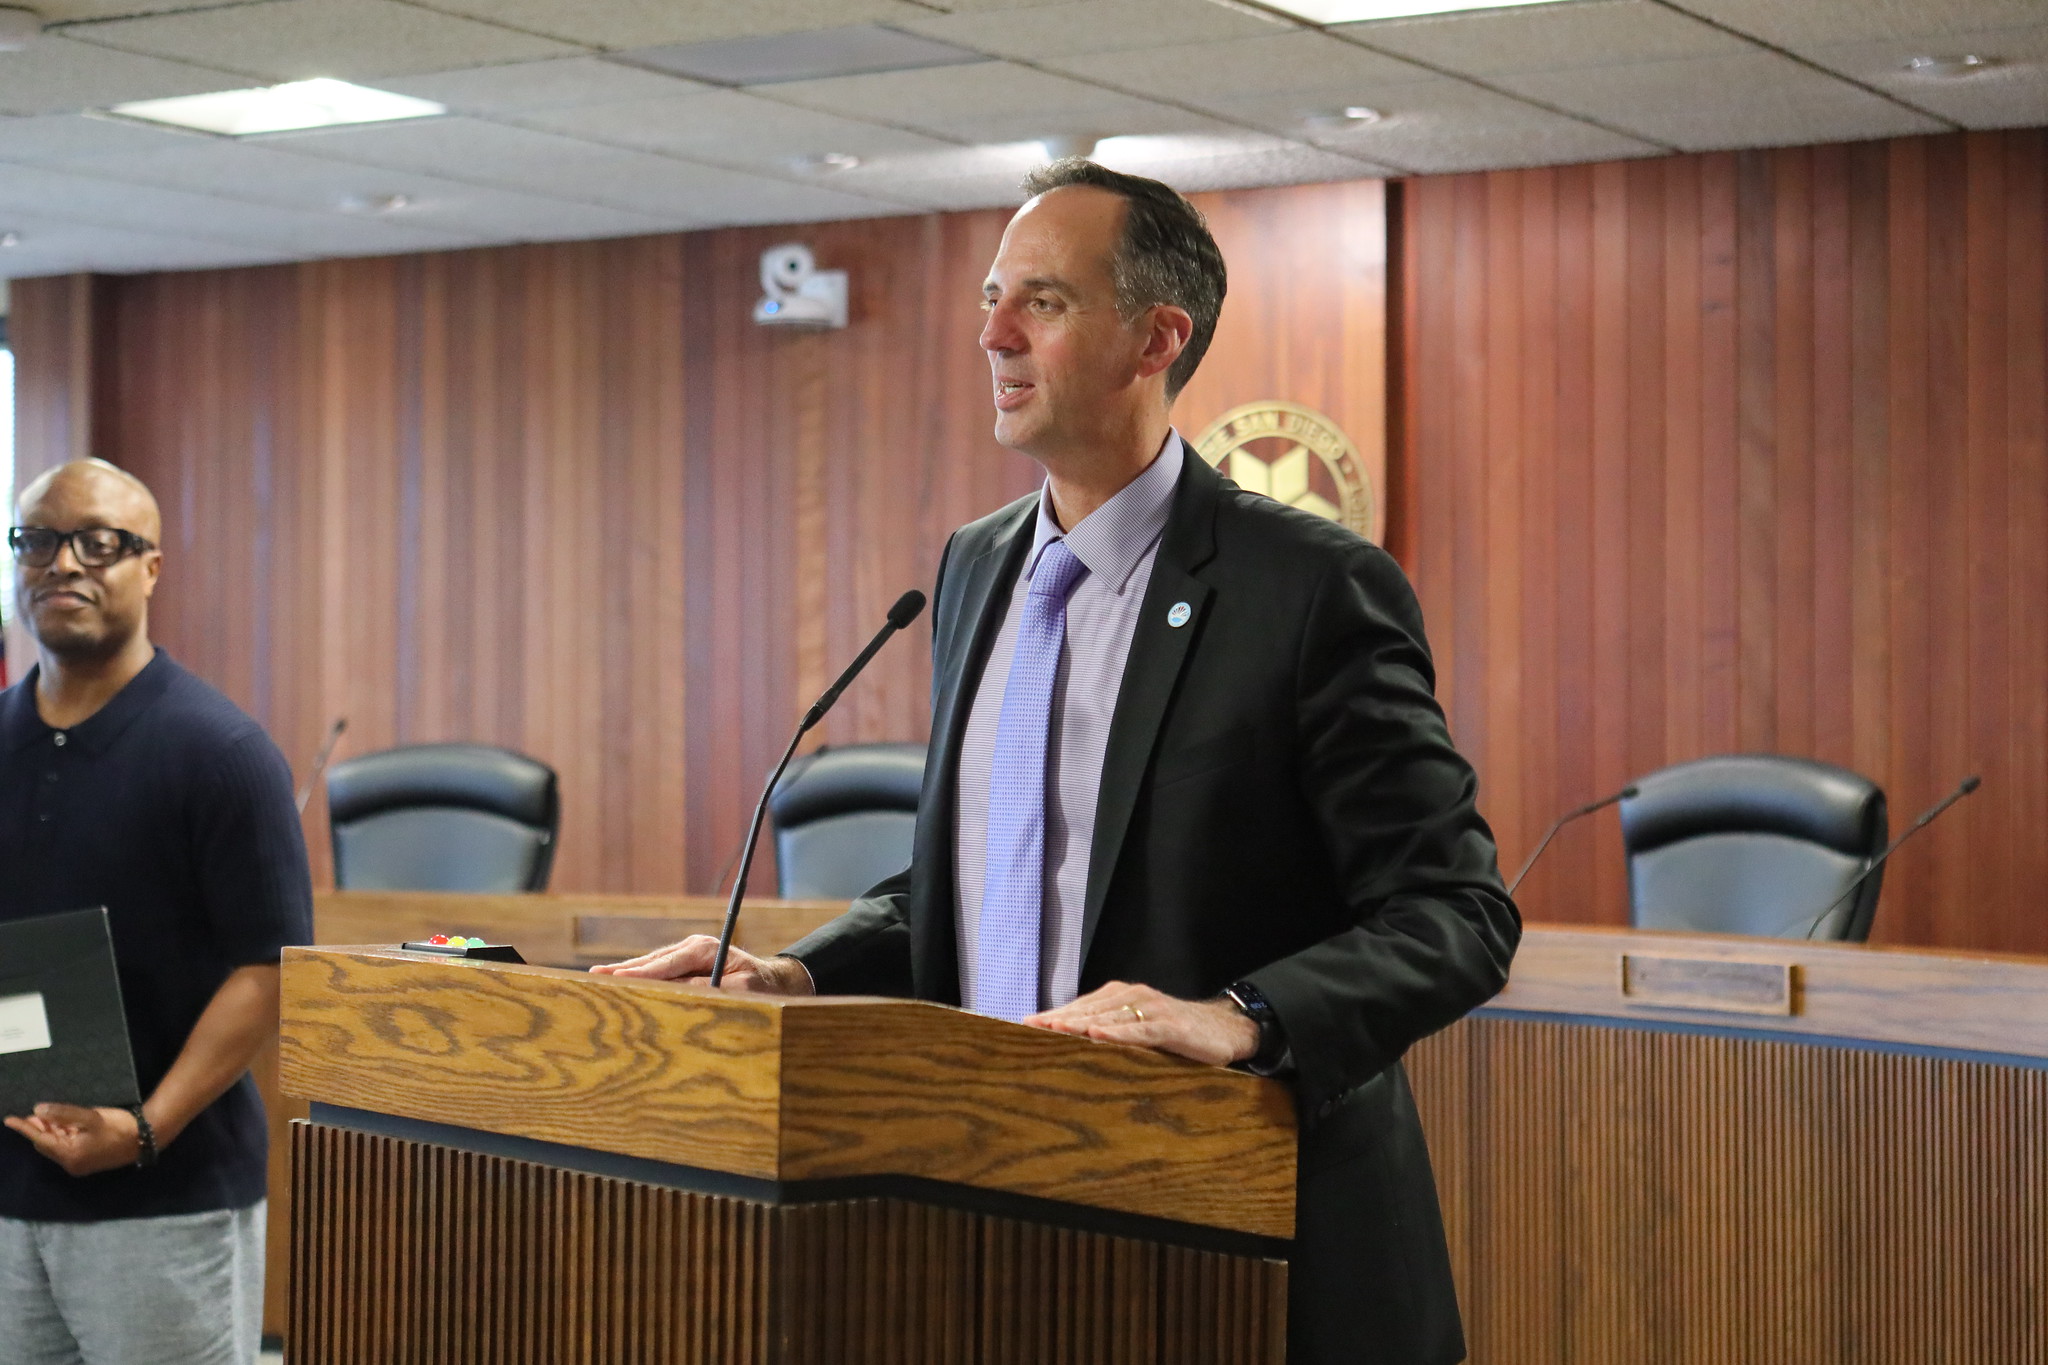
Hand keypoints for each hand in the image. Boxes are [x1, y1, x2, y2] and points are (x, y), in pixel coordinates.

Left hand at [3, 1103, 142, 1176]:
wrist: (145, 1139)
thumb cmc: (119, 1127)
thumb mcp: (91, 1117)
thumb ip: (63, 1114)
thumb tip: (38, 1109)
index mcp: (69, 1154)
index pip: (40, 1139)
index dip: (24, 1128)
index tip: (8, 1119)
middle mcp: (70, 1164)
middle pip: (46, 1145)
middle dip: (39, 1128)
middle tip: (35, 1112)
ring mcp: (79, 1164)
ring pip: (57, 1146)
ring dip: (52, 1131)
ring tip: (49, 1115)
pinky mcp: (87, 1160)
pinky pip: (67, 1148)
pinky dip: (63, 1136)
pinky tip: (64, 1124)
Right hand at [590, 935, 815, 994]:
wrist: (772, 981)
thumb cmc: (761, 987)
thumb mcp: (744, 989)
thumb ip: (713, 988)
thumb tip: (683, 991)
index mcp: (707, 949)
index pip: (669, 962)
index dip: (643, 972)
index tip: (619, 978)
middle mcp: (693, 947)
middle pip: (654, 960)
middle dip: (625, 970)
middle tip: (595, 976)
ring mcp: (687, 954)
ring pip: (652, 964)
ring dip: (627, 972)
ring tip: (597, 978)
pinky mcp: (684, 964)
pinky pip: (657, 971)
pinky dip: (638, 976)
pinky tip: (617, 982)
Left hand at [1026, 981, 1258, 1067]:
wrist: (1226, 1028)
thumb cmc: (1178, 1034)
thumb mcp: (1141, 1033)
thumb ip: (1113, 1036)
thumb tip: (1076, 1051)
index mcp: (1121, 997)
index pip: (1080, 1008)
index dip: (1054, 1016)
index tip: (1025, 1025)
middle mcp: (1132, 996)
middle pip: (1087, 1010)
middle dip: (1057, 1020)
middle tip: (1029, 1029)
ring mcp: (1151, 1009)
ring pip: (1108, 1017)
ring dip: (1079, 1024)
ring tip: (1053, 1030)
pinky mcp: (1169, 1025)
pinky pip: (1139, 1029)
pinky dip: (1118, 1032)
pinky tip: (1098, 1036)